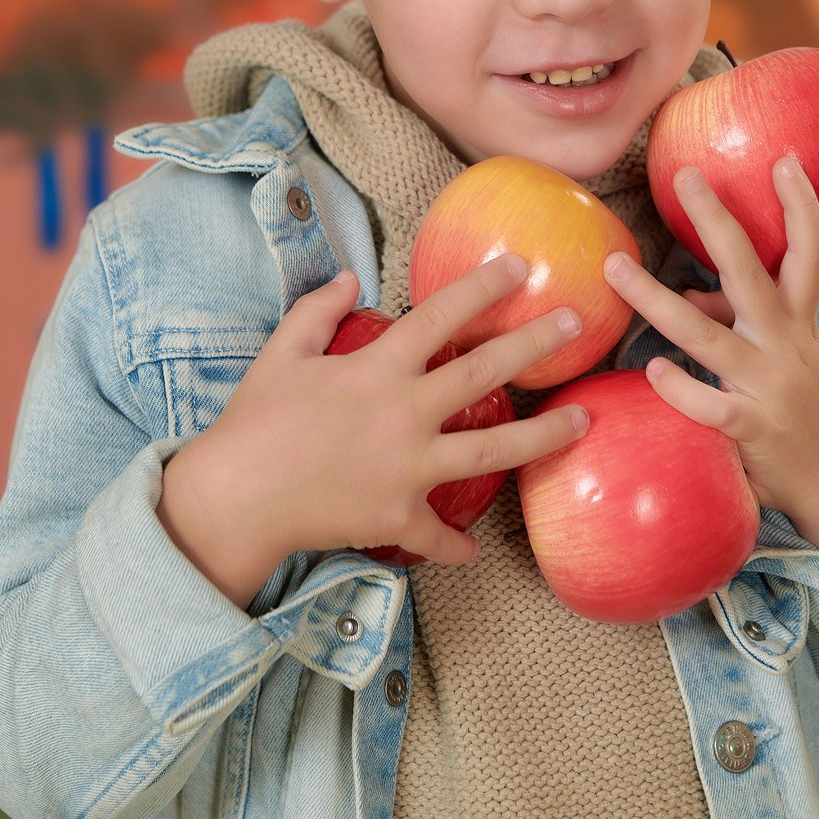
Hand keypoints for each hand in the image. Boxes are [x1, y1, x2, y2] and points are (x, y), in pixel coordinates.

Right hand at [157, 255, 590, 606]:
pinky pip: (439, 534)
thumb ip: (317, 312)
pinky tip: (475, 551)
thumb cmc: (254, 421)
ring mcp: (408, 469)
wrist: (235, 498)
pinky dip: (457, 545)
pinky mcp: (400, 518)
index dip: (483, 288)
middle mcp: (404, 414)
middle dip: (534, 344)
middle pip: (484, 373)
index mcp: (377, 368)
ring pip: (493, 453)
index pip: (441, 316)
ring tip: (583, 421)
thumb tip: (348, 277)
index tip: (520, 267)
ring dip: (543, 436)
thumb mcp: (282, 354)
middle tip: (576, 323)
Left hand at [604, 160, 818, 562]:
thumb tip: (681, 295)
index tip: (784, 160)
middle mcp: (785, 344)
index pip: (809, 253)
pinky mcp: (751, 428)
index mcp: (799, 322)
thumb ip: (734, 321)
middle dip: (717, 222)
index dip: (801, 206)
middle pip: (749, 272)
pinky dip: (677, 385)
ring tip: (615, 270)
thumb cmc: (800, 405)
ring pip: (704, 336)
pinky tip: (652, 368)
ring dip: (654, 301)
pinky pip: (706, 404)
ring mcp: (767, 385)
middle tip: (685, 177)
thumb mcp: (781, 355)